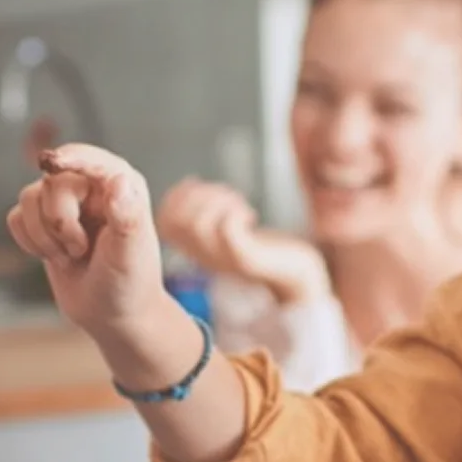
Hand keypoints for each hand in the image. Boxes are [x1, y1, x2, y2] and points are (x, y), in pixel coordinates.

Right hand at [4, 145, 171, 338]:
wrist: (112, 316)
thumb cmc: (129, 284)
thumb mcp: (130, 253)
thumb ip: (127, 216)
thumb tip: (119, 180)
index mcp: (122, 185)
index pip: (89, 159)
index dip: (70, 158)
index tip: (53, 163)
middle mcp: (92, 187)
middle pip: (52, 181)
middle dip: (59, 222)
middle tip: (80, 250)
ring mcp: (65, 203)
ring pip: (29, 197)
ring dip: (44, 236)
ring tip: (71, 256)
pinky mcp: (42, 222)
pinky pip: (16, 217)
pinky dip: (29, 241)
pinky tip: (54, 257)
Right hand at [157, 179, 329, 304]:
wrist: (299, 277)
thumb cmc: (265, 247)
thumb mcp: (227, 230)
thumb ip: (207, 212)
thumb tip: (188, 184)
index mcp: (197, 250)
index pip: (163, 223)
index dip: (178, 197)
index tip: (206, 191)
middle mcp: (205, 256)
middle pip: (175, 222)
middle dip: (199, 195)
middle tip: (226, 197)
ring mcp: (224, 259)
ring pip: (197, 225)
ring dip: (218, 202)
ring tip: (238, 204)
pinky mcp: (247, 259)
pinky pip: (227, 232)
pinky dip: (235, 213)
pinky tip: (249, 215)